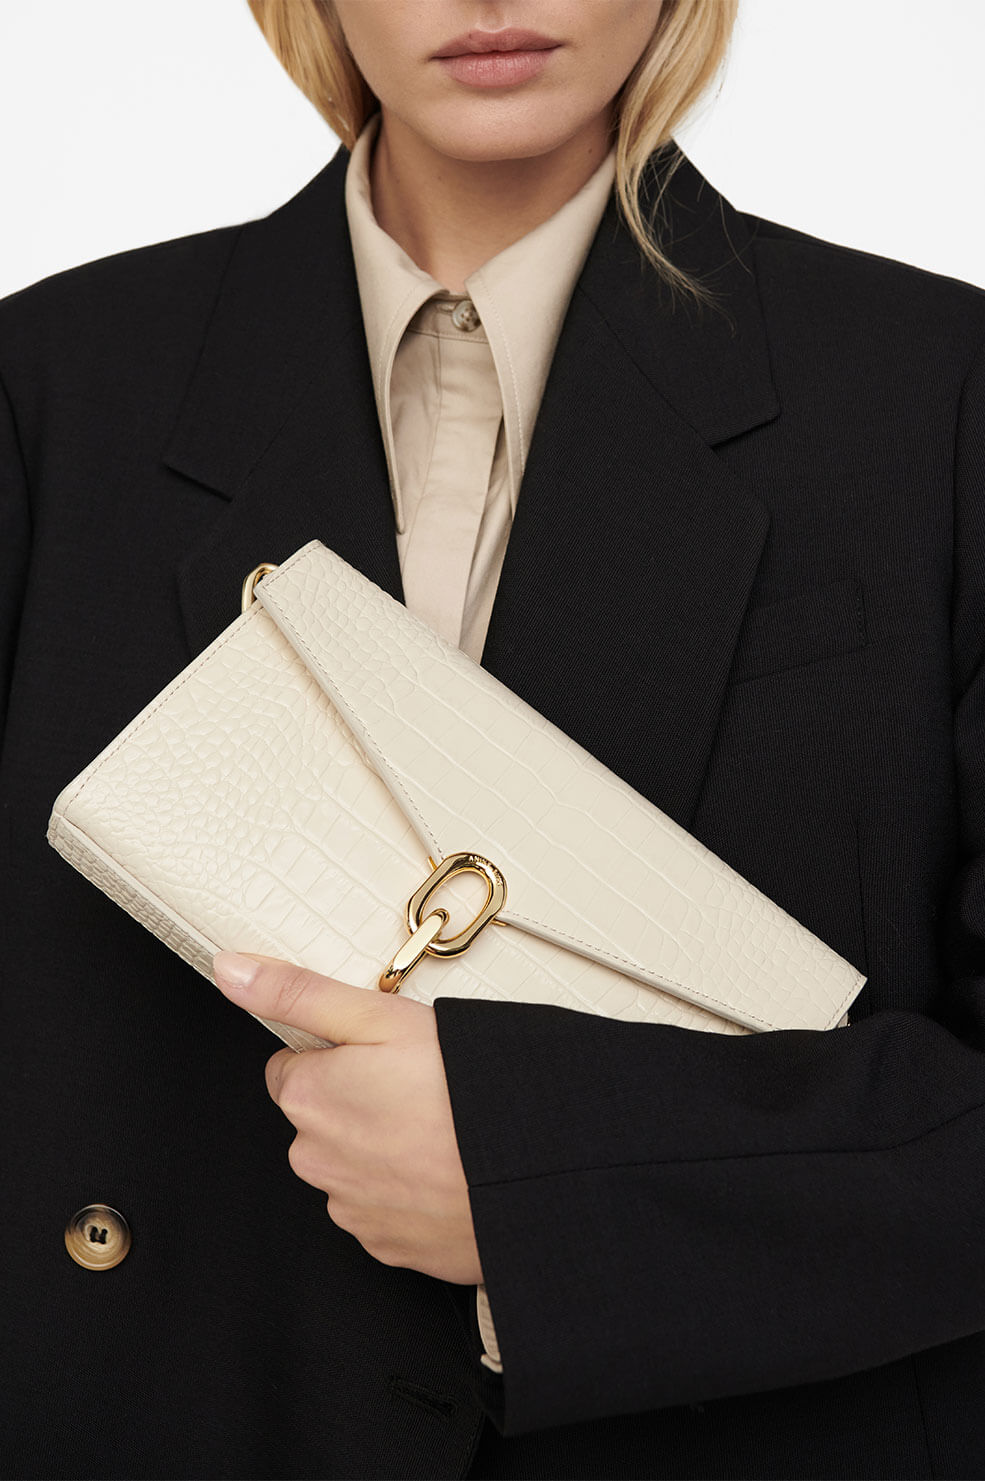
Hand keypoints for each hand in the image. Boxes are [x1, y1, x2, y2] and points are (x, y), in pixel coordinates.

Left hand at [212, 951, 482, 1284]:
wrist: (530, 1175)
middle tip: (419, 1089)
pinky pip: (385, 1210)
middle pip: (321, 1120)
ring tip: (439, 1130)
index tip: (381, 1057)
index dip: (339, 1057)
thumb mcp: (381, 1017)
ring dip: (385, 1150)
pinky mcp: (389, 1247)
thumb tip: (230, 971)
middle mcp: (317, 1161)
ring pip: (353, 1166)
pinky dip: (409, 1193)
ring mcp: (353, 1210)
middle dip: (360, 1103)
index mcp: (310, 1099)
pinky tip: (446, 1170)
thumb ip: (298, 993)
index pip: (292, 1070)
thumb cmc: (465, 1092)